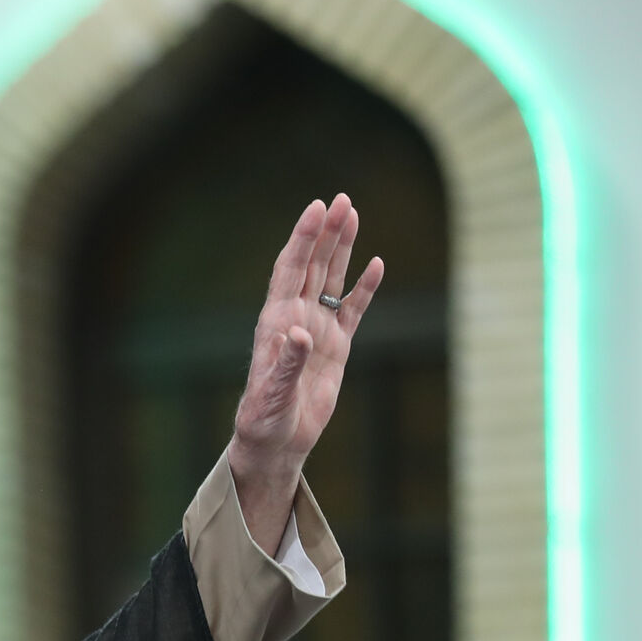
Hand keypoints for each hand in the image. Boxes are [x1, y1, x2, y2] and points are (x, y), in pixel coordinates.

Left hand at [227, 194, 383, 553]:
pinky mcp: (335, 347)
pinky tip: (376, 264)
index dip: (303, 239)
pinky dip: (364, 288)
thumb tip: (300, 334)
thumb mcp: (273, 394)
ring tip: (353, 215)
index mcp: (276, 322)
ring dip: (342, 249)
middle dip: (325, 233)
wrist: (275, 441)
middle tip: (341, 199)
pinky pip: (352, 310)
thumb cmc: (265, 419)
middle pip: (312, 266)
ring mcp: (317, 330)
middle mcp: (295, 318)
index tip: (316, 209)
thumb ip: (287, 363)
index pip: (290, 270)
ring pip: (331, 280)